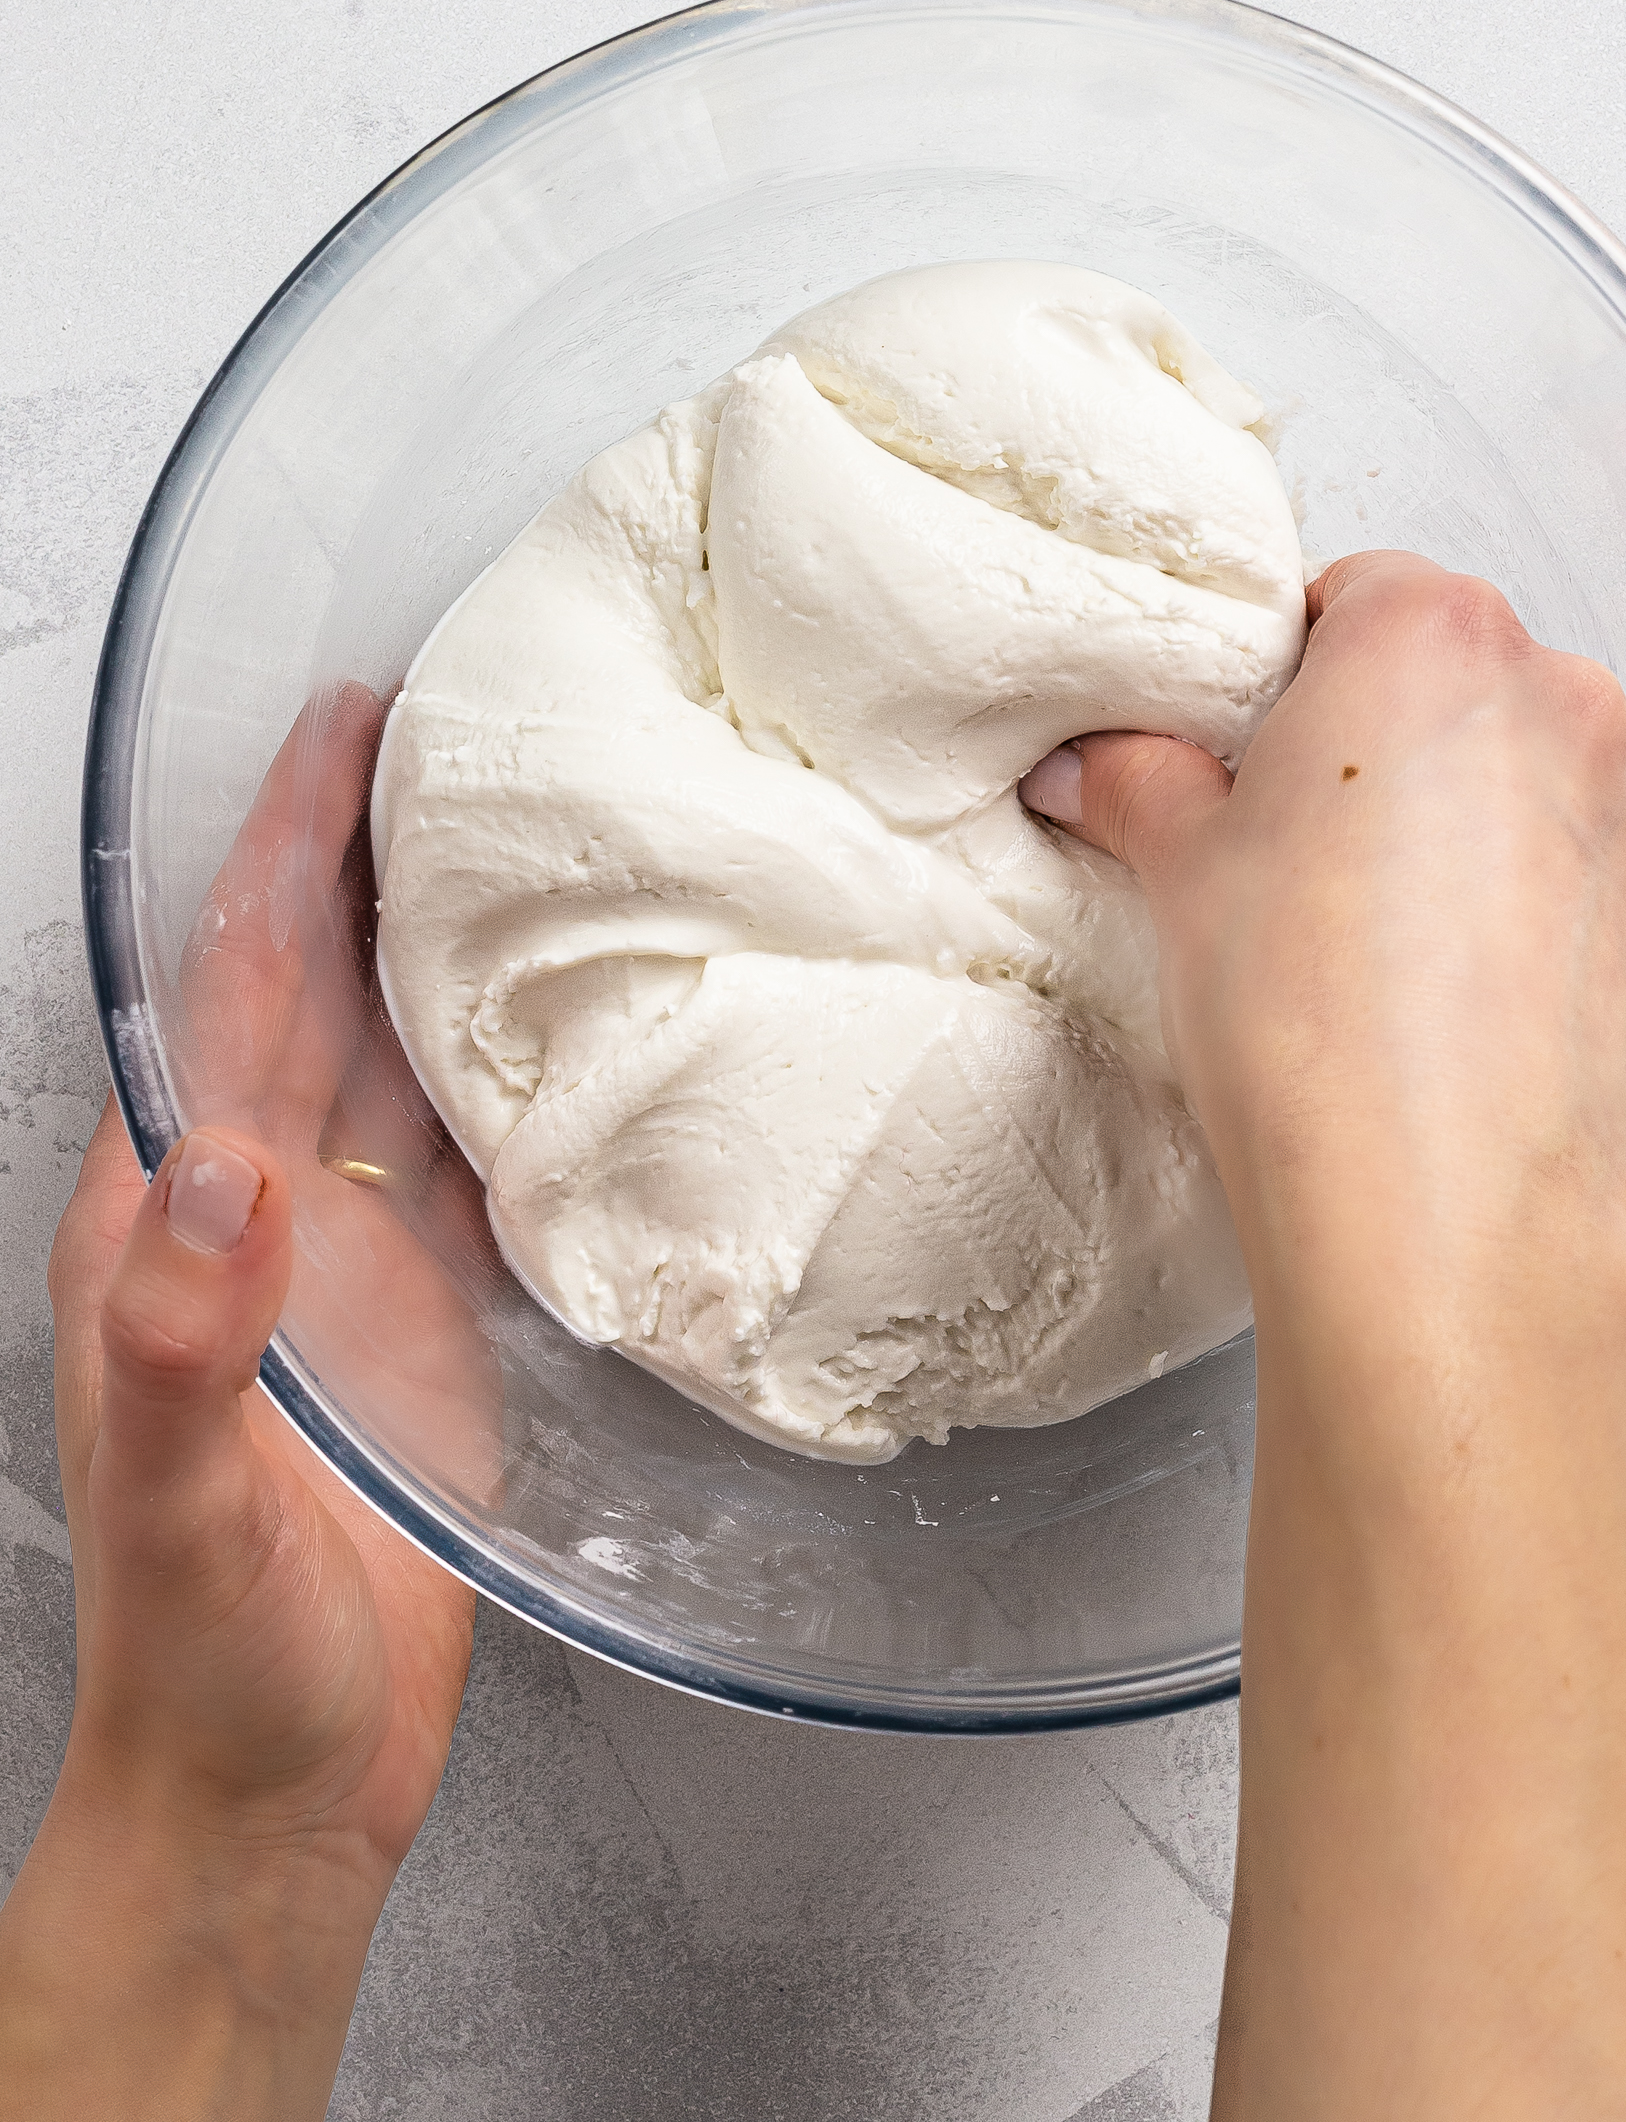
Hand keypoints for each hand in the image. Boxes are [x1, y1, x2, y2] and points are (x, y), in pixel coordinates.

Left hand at [2, 694, 482, 2121]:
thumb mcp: (188, 1517)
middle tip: (433, 726)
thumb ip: (190, 1347)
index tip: (331, 732)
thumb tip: (224, 1173)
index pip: (227, 994)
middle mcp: (257, 1216)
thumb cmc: (207, 1668)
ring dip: (434, 938)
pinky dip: (507, 1070)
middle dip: (355, 850)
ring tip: (504, 828)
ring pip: (390, 1055)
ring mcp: (345, 1264)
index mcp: (172, 1224)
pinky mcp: (425, 1320)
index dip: (274, 853)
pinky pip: (469, 1158)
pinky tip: (560, 1020)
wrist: (279, 1791)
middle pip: (309, 989)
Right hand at [1022, 552, 1625, 2120]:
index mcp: (1431, 678)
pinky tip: (1397, 997)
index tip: (1195, 720)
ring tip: (1306, 917)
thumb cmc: (1315, 1104)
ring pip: (1505, 784)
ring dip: (1414, 829)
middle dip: (1332, 736)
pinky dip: (1480, 917)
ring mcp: (1612, 862)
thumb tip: (1111, 773)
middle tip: (1228, 816)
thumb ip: (1148, 798)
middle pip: (1435, 675)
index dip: (1254, 663)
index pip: (1350, 591)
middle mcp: (1553, 750)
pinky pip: (1555, 895)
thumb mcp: (1175, 902)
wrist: (1444, 1302)